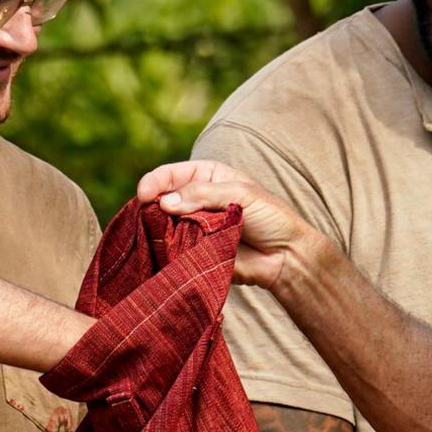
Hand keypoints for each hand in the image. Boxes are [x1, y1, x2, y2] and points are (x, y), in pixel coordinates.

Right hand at [134, 158, 315, 291]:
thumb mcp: (239, 194)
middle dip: (153, 207)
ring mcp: (192, 227)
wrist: (285, 256)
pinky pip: (172, 251)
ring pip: (163, 226)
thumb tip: (164, 203)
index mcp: (207, 177)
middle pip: (162, 199)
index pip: (172, 174)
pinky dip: (168, 250)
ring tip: (164, 235)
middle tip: (151, 216)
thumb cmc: (270, 218)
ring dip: (160, 230)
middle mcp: (195, 201)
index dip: (155, 182)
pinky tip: (168, 251)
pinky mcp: (192, 252)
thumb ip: (202, 195)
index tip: (145, 194)